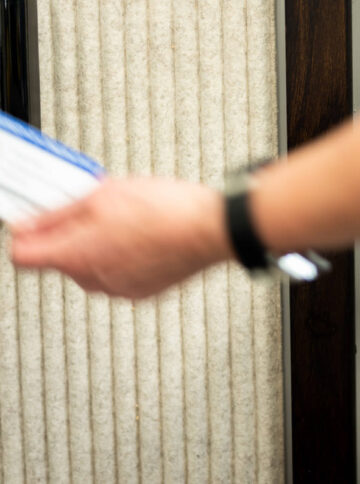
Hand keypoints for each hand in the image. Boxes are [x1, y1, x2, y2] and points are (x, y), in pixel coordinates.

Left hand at [9, 176, 232, 297]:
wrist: (209, 228)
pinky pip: (118, 274)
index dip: (26, 233)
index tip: (36, 220)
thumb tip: (25, 223)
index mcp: (77, 255)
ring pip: (91, 266)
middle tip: (95, 208)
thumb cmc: (164, 209)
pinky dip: (124, 256)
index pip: (22, 256)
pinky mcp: (142, 292)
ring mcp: (119, 290)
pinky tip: (144, 235)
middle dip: (71, 234)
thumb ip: (57, 213)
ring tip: (127, 219)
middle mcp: (93, 280)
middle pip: (61, 259)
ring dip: (100, 244)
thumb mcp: (102, 195)